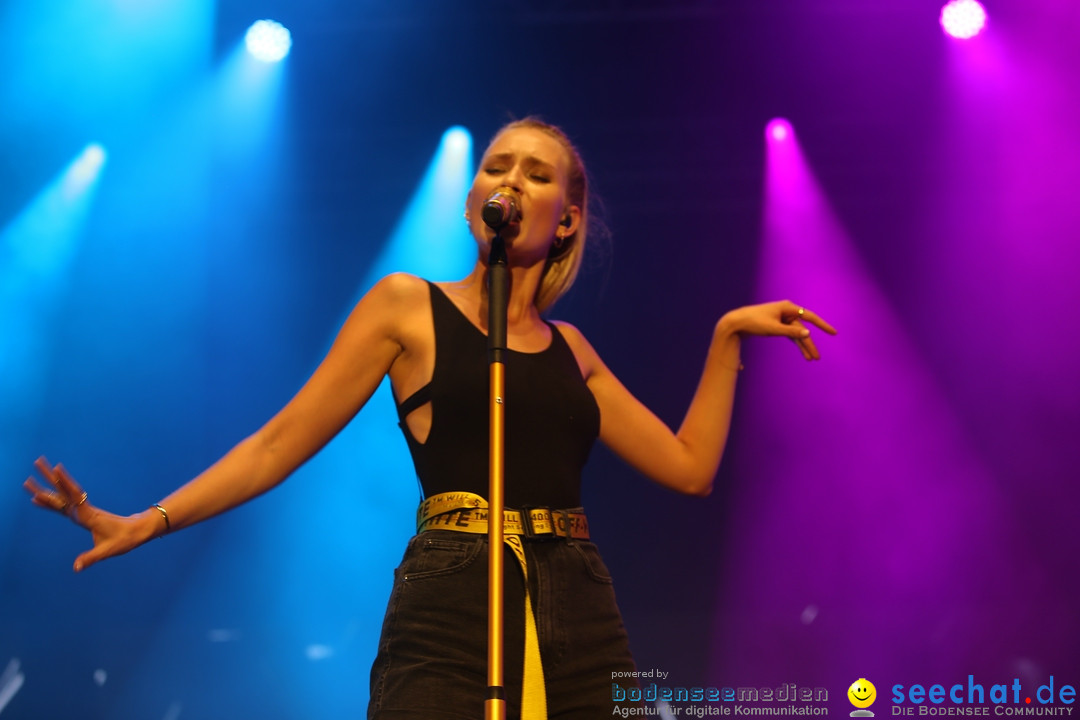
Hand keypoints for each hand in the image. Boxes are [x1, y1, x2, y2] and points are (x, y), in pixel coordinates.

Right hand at [24, 456, 154, 571]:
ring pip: (64, 492)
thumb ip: (90, 558)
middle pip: (64, 490)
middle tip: (37, 462)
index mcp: (88, 516)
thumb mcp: (107, 550)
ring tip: (39, 466)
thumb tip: (76, 568)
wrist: (139, 530)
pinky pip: (66, 501)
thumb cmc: (125, 539)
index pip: (69, 502)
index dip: (56, 495)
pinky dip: (54, 495)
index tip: (44, 485)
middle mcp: (84, 510)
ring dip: (51, 479)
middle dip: (49, 477)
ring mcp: (84, 509)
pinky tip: (43, 494)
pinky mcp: (85, 512)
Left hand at [719, 300, 836, 360]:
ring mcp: (782, 319)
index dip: (823, 325)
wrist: (736, 323)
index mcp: (787, 308)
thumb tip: (807, 334)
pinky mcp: (777, 326)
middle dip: (809, 344)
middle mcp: (786, 312)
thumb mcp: (773, 329)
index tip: (834, 333)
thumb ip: (791, 332)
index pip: (810, 317)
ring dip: (803, 346)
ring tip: (811, 359)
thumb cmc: (754, 322)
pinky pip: (790, 335)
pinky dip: (795, 343)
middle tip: (817, 358)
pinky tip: (803, 352)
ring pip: (797, 334)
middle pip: (803, 329)